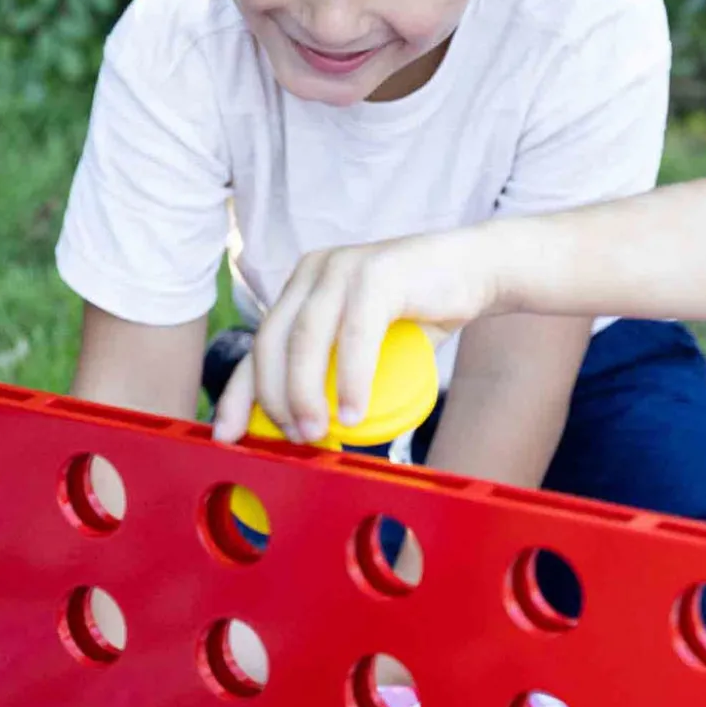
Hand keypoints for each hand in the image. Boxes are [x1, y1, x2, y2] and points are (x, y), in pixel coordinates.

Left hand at [212, 224, 515, 444]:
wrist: (478, 271)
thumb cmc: (422, 313)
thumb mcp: (367, 343)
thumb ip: (335, 370)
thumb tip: (304, 431)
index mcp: (303, 287)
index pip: (259, 344)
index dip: (239, 391)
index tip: (227, 433)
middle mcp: (314, 271)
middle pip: (273, 341)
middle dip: (274, 398)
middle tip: (294, 439)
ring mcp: (344, 267)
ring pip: (306, 339)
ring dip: (305, 393)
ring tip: (318, 433)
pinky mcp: (378, 272)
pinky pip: (355, 335)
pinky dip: (350, 379)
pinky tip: (353, 412)